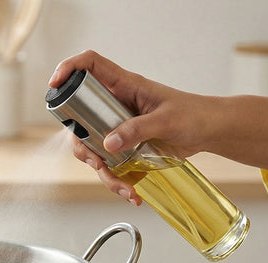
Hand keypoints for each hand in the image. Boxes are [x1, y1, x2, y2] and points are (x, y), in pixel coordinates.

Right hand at [48, 50, 222, 204]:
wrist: (212, 132)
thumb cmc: (195, 114)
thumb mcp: (167, 119)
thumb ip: (137, 129)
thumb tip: (108, 143)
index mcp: (124, 86)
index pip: (89, 65)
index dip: (68, 70)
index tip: (55, 86)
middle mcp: (115, 104)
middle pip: (80, 118)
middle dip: (82, 145)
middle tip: (95, 161)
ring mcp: (118, 126)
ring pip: (92, 147)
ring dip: (102, 171)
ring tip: (122, 186)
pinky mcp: (125, 145)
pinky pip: (110, 164)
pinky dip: (117, 181)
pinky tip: (131, 192)